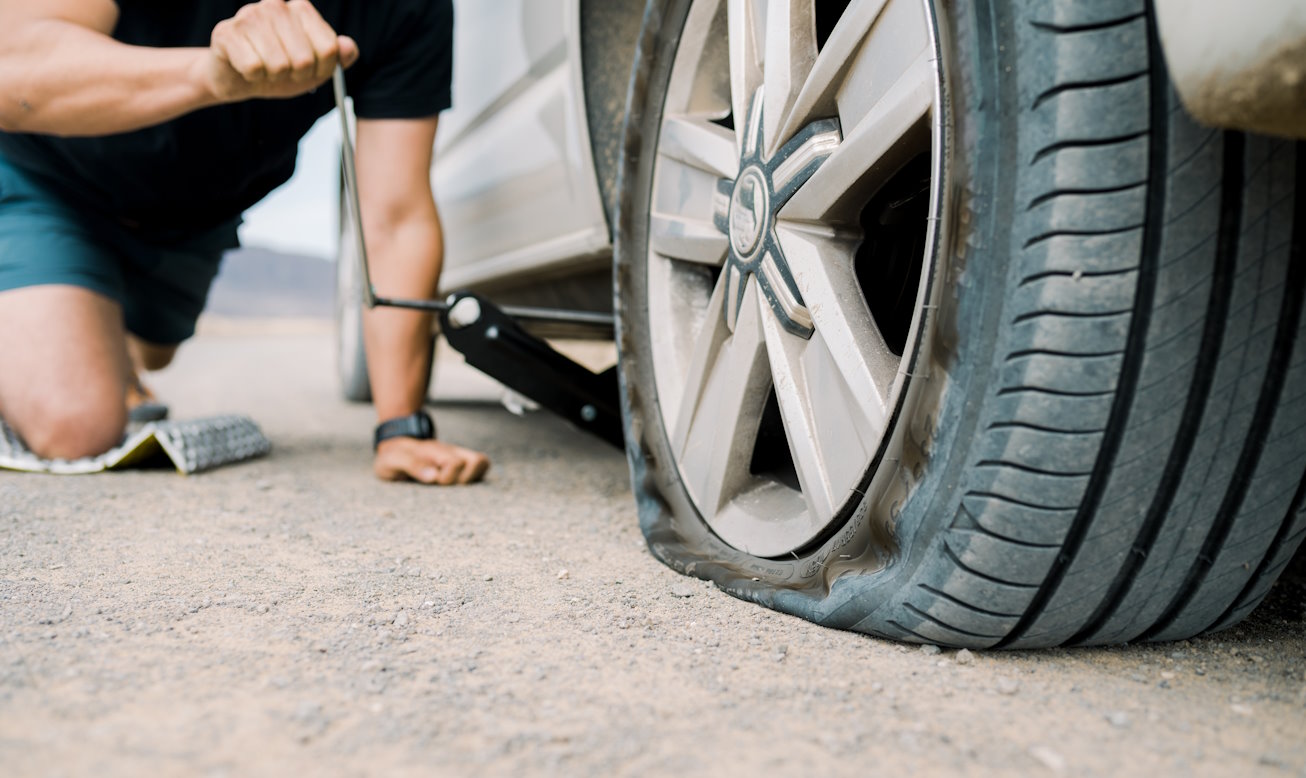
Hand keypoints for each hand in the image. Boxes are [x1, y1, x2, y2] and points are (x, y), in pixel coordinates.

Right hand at [203, 0, 359, 102]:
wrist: (239, 78)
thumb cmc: (280, 69)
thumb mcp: (316, 66)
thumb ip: (337, 57)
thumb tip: (348, 47)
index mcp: (301, 9)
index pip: (329, 48)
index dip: (322, 69)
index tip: (311, 69)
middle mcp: (276, 5)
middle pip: (304, 59)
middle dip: (296, 75)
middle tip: (284, 71)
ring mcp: (250, 15)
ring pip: (279, 65)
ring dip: (273, 76)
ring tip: (265, 68)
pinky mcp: (227, 33)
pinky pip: (254, 68)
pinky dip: (253, 77)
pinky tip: (247, 67)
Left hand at [373, 436, 490, 485]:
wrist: (394, 446)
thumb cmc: (394, 456)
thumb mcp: (394, 460)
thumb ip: (413, 465)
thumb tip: (434, 476)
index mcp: (435, 451)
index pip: (456, 464)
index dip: (447, 478)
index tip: (434, 482)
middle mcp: (451, 452)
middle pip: (479, 461)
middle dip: (463, 480)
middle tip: (445, 485)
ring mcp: (457, 457)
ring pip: (482, 462)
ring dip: (472, 478)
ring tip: (454, 485)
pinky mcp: (461, 465)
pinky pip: (480, 468)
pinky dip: (474, 478)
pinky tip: (456, 485)